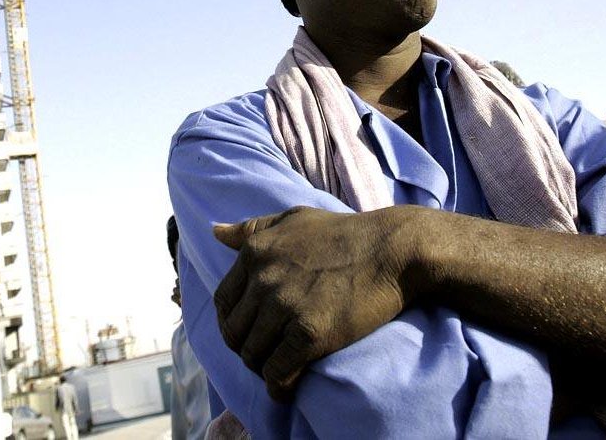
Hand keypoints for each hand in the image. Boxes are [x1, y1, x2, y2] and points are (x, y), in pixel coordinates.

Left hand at [212, 205, 427, 400]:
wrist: (390, 249)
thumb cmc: (343, 232)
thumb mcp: (293, 218)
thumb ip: (252, 227)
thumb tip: (215, 232)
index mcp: (255, 252)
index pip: (223, 301)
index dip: (234, 321)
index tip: (251, 329)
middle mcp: (263, 278)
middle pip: (234, 332)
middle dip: (247, 347)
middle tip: (267, 353)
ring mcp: (285, 306)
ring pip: (253, 355)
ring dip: (263, 368)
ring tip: (279, 369)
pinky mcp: (310, 333)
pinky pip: (278, 372)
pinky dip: (279, 386)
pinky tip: (288, 387)